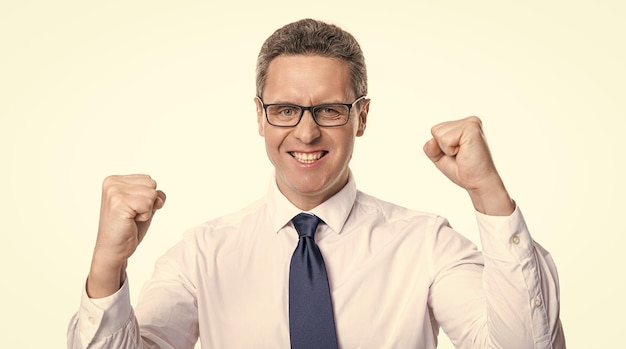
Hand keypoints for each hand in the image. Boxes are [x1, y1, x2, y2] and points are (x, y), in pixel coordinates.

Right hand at [88, 174, 165, 296]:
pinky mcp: (119, 202)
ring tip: (131, 218)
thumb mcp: (144, 206)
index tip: (132, 210)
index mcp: (115, 180)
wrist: (113, 250)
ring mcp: (114, 191)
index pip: (149, 180)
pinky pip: (149, 204)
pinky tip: (130, 222)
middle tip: (131, 216)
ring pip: (152, 194)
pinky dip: (145, 216)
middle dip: (148, 203)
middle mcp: (112, 182)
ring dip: (147, 210)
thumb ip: (153, 194)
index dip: (147, 198)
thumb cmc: (128, 228)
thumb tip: (159, 196)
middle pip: (152, 184)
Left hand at [423, 116, 513, 215]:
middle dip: (443, 148)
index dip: (440, 147)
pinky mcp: (472, 128)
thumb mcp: (440, 158)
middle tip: (460, 155)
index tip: (457, 154)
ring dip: (447, 149)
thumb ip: (431, 148)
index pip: (436, 130)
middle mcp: (468, 121)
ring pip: (438, 133)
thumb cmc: (463, 171)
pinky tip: (465, 153)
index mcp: (463, 125)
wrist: (478, 182)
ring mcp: (471, 123)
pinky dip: (450, 150)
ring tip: (463, 154)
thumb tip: (432, 141)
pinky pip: (445, 139)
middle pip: (435, 130)